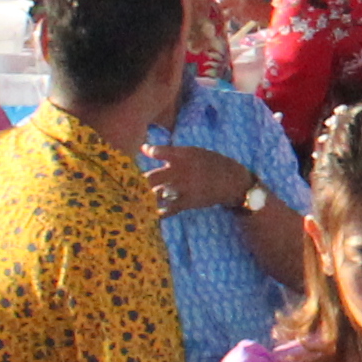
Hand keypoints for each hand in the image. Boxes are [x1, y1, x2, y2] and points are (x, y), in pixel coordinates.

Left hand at [148, 143, 264, 215]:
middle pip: (151, 178)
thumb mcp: (192, 151)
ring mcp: (183, 188)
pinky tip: (152, 212)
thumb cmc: (210, 163)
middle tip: (130, 183)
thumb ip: (169, 152)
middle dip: (139, 182)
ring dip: (146, 196)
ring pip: (157, 194)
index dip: (147, 152)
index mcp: (182, 156)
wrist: (232, 181)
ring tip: (137, 197)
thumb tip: (144, 149)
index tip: (142, 152)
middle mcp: (180, 172)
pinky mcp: (187, 202)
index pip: (157, 152)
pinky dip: (158, 212)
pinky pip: (168, 209)